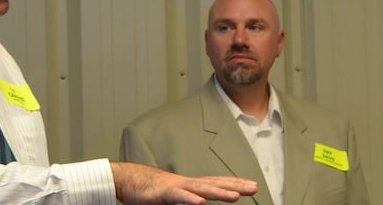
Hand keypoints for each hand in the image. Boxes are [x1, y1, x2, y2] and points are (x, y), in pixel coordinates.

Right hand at [110, 162, 256, 203]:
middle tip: (254, 188)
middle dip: (235, 186)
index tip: (252, 186)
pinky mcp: (162, 193)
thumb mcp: (175, 197)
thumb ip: (189, 200)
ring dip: (218, 192)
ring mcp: (175, 187)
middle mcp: (186, 183)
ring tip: (235, 197)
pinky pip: (178, 197)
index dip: (235, 183)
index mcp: (191, 185)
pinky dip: (189, 199)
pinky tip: (200, 203)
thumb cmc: (151, 191)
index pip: (217, 182)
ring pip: (200, 189)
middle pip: (214, 183)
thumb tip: (202, 203)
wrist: (128, 180)